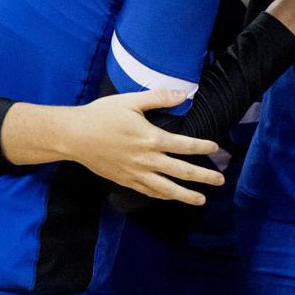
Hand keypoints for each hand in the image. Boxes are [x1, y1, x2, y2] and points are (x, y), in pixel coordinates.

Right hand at [65, 88, 224, 203]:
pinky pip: (148, 191)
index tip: (216, 148)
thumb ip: (160, 98)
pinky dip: (162, 196)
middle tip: (220, 180)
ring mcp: (135, 173)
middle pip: (180, 172)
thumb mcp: (131, 101)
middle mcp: (146, 159)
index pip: (184, 145)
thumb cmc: (102, 115)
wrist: (73, 136)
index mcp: (150, 138)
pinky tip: (171, 197)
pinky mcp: (124, 180)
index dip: (202, 147)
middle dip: (203, 177)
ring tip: (201, 200)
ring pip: (165, 188)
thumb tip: (185, 94)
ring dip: (185, 195)